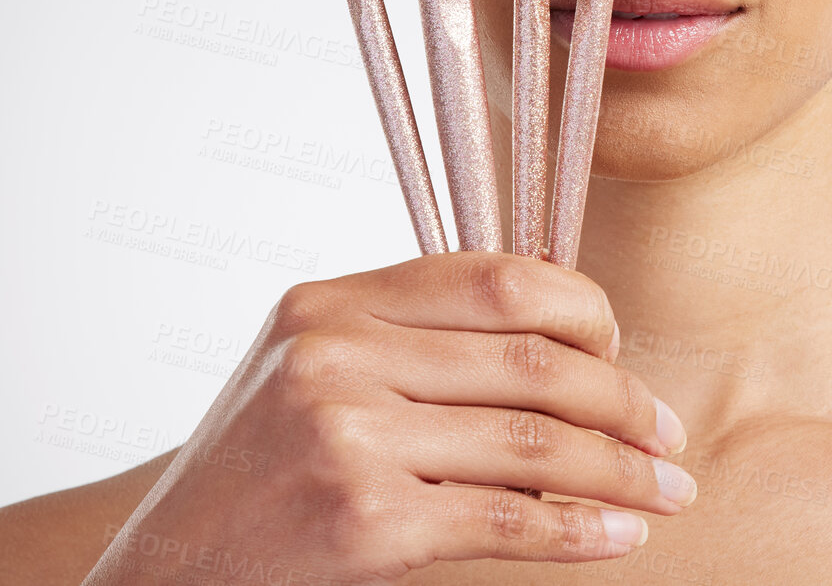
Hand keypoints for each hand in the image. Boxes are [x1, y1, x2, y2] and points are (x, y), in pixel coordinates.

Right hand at [84, 252, 693, 581]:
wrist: (163, 570)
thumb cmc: (260, 464)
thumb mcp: (318, 364)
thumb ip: (417, 334)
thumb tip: (564, 339)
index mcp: (337, 299)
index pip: (500, 276)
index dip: (584, 309)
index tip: (620, 348)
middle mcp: (339, 352)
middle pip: (532, 357)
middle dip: (623, 397)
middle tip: (669, 431)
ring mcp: (346, 434)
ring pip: (532, 440)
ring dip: (621, 467)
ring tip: (669, 487)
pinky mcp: (360, 522)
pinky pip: (503, 519)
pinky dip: (578, 528)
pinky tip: (620, 532)